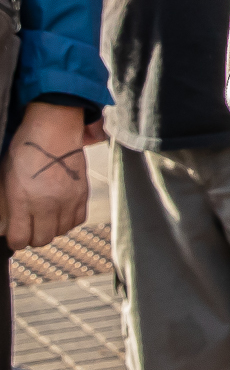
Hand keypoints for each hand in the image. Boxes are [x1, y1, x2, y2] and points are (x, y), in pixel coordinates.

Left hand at [1, 102, 90, 251]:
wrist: (54, 129)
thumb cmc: (25, 149)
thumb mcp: (6, 178)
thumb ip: (5, 206)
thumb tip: (5, 227)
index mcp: (23, 199)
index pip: (19, 239)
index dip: (14, 240)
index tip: (13, 234)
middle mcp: (48, 202)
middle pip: (42, 240)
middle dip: (32, 237)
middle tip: (28, 226)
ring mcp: (68, 199)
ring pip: (60, 232)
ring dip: (51, 228)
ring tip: (45, 217)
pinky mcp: (83, 193)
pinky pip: (77, 220)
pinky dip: (67, 220)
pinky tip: (59, 211)